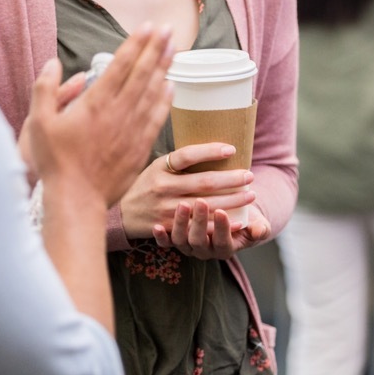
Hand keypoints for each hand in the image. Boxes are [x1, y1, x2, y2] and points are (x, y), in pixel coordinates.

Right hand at [20, 24, 174, 207]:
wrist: (77, 198)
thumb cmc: (55, 162)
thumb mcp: (38, 123)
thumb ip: (45, 89)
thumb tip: (52, 62)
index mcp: (94, 103)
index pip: (121, 65)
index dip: (135, 44)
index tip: (148, 27)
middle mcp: (118, 112)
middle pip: (142, 73)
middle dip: (156, 48)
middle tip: (168, 29)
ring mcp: (132, 129)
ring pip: (153, 92)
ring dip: (164, 68)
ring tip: (174, 49)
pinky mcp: (140, 147)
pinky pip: (157, 117)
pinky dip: (165, 99)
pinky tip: (171, 85)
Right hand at [119, 143, 255, 239]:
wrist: (123, 213)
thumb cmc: (147, 184)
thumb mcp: (156, 166)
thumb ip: (179, 160)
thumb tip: (212, 147)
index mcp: (160, 167)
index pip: (188, 155)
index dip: (210, 152)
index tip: (232, 150)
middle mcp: (163, 187)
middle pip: (203, 182)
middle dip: (231, 179)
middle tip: (250, 176)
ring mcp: (167, 208)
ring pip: (206, 205)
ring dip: (232, 200)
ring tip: (250, 195)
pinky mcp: (171, 227)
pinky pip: (200, 226)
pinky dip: (220, 223)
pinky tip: (238, 220)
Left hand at [152, 200, 271, 260]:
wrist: (228, 216)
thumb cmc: (244, 218)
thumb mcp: (256, 223)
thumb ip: (259, 228)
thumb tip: (259, 231)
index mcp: (225, 248)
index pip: (223, 241)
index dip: (223, 228)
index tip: (223, 211)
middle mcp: (205, 251)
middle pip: (199, 241)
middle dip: (200, 222)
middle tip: (201, 202)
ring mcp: (188, 246)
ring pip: (181, 240)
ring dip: (180, 224)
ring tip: (183, 204)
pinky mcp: (175, 239)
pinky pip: (166, 243)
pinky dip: (160, 237)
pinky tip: (156, 227)